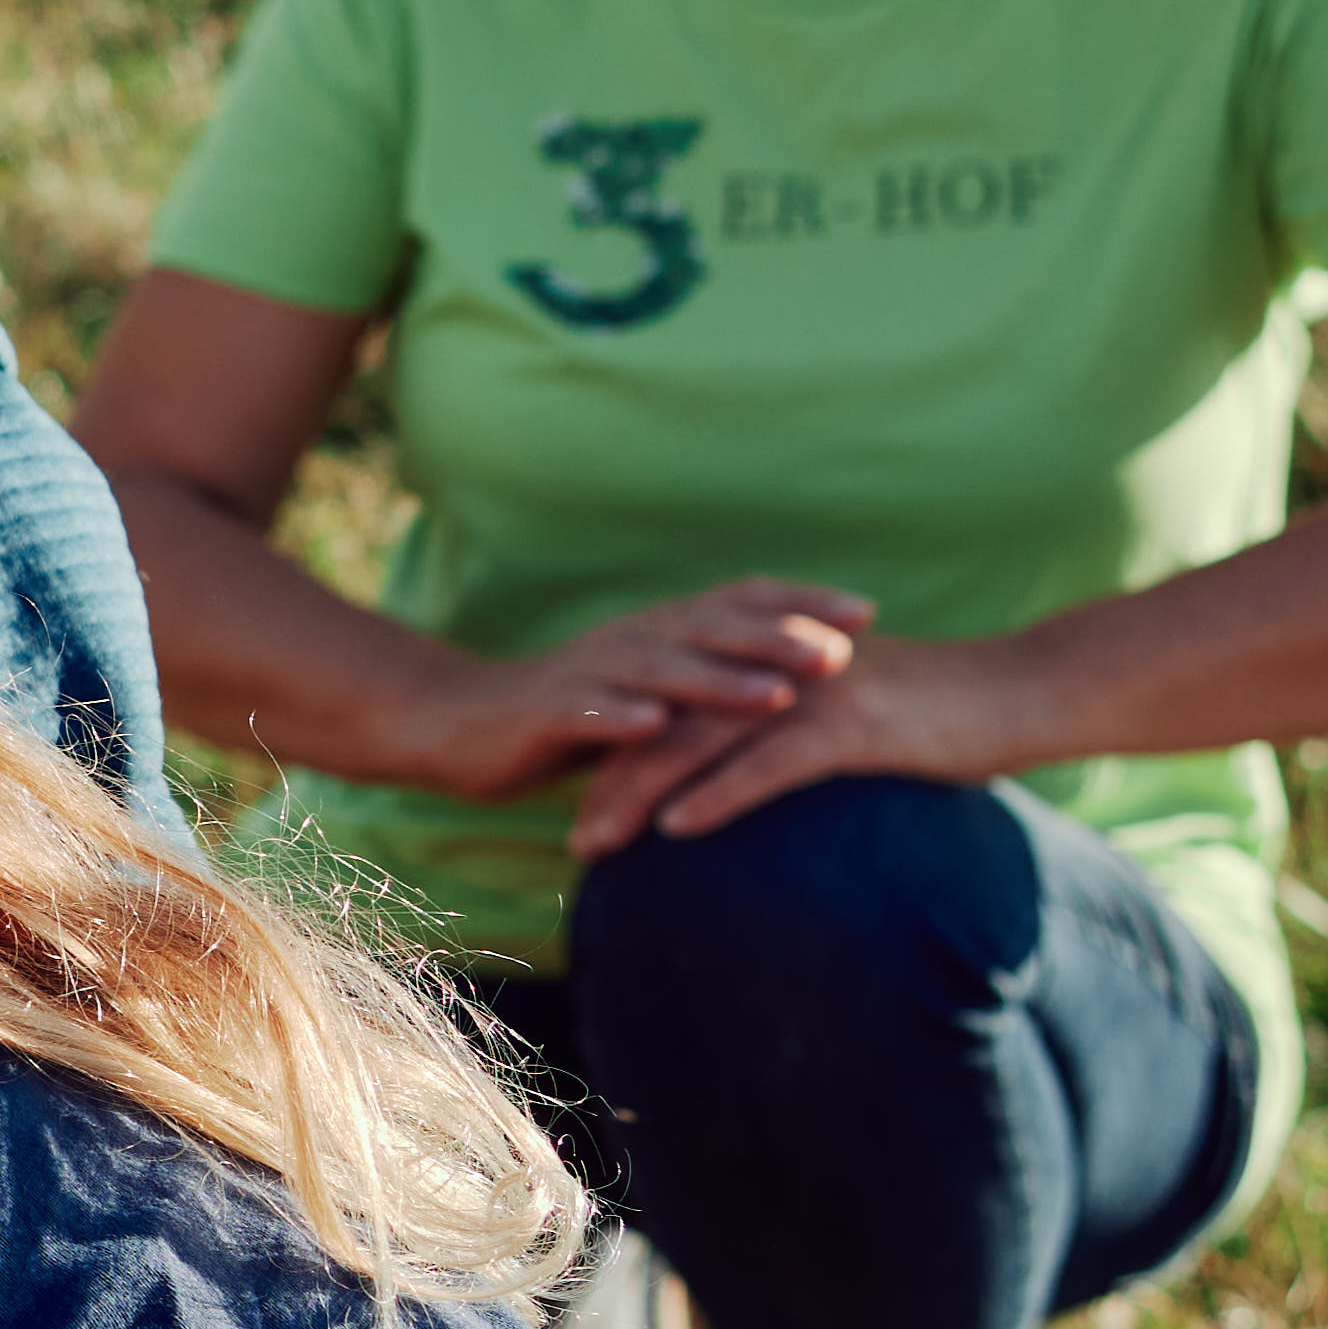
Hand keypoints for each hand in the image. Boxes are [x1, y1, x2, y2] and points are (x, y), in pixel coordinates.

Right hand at [383, 578, 870, 810]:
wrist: (459, 722)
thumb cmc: (566, 715)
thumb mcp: (651, 693)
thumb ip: (710, 684)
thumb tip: (794, 684)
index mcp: (661, 631)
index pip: (740, 603)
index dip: (802, 602)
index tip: (868, 611)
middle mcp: (633, 639)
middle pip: (714, 628)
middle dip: (780, 637)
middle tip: (844, 650)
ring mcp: (591, 673)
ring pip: (664, 670)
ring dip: (721, 681)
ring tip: (777, 696)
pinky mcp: (549, 712)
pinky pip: (589, 713)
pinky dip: (624, 717)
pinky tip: (658, 726)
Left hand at [569, 622, 1041, 854]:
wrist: (1030, 690)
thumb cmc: (954, 714)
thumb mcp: (867, 719)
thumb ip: (813, 738)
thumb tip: (779, 780)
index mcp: (777, 667)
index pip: (681, 710)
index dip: (627, 755)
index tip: (581, 804)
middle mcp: (782, 672)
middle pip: (674, 725)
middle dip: (613, 781)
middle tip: (572, 837)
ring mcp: (814, 694)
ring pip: (703, 744)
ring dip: (642, 794)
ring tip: (597, 841)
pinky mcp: (853, 726)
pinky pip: (767, 764)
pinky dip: (716, 796)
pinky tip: (674, 830)